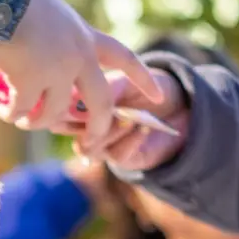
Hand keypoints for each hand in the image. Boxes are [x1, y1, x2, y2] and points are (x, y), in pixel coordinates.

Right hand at [0, 0, 162, 153]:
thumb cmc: (18, 1)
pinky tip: (4, 112)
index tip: (158, 95)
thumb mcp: (55, 18)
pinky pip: (22, 110)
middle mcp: (78, 57)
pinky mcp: (29, 82)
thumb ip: (61, 42)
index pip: (123, 58)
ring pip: (54, 113)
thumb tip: (51, 68)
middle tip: (90, 143)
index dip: (142, 78)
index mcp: (86, 38)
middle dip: (98, 128)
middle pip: (99, 103)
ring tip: (21, 121)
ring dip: (36, 122)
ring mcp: (56, 71)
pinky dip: (12, 115)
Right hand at [54, 70, 189, 169]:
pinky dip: (130, 139)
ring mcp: (101, 144)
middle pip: (62, 129)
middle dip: (79, 118)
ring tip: (129, 117)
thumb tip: (81, 96)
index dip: (60, 102)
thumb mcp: (127, 80)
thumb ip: (104, 88)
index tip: (77, 91)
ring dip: (107, 130)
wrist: (184, 108)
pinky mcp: (121, 158)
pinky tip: (143, 126)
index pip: (54, 105)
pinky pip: (115, 154)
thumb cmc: (151, 88)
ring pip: (87, 146)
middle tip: (100, 107)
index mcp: (80, 102)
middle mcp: (84, 125)